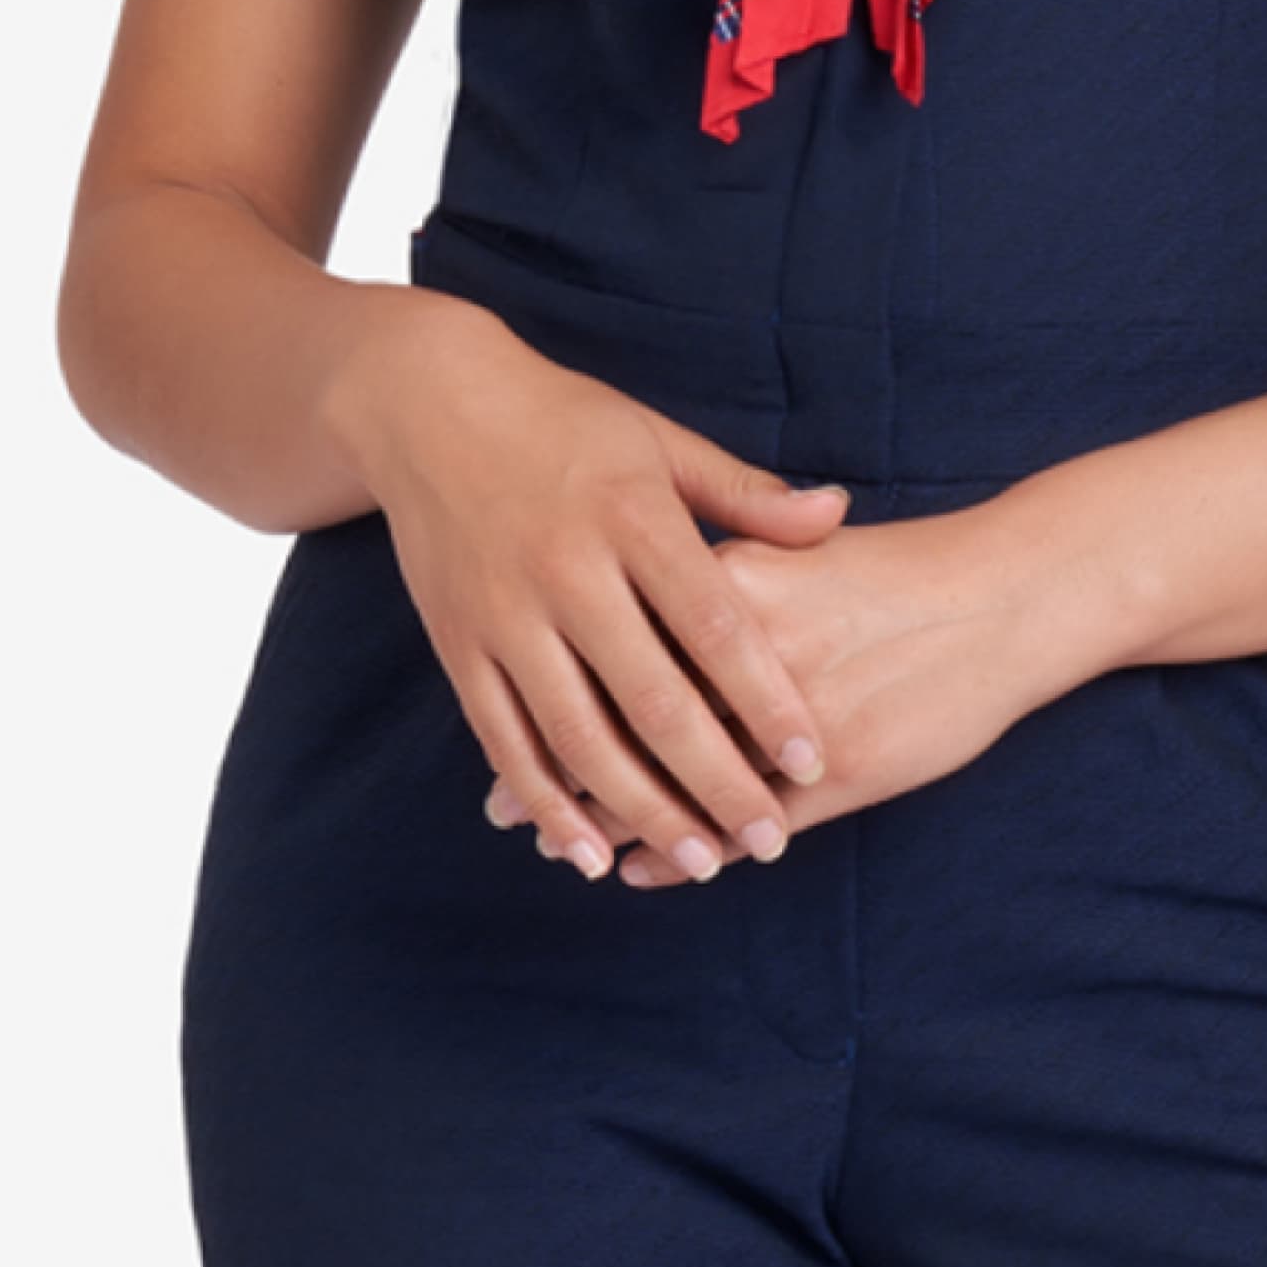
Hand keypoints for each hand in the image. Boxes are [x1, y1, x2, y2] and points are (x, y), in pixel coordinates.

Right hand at [324, 291, 852, 885]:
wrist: (429, 404)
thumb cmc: (566, 421)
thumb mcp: (660, 441)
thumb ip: (747, 495)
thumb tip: (838, 514)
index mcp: (632, 517)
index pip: (714, 626)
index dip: (766, 699)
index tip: (812, 760)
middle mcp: (568, 571)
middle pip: (653, 698)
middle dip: (716, 780)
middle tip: (769, 841)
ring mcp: (506, 614)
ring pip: (579, 735)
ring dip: (640, 809)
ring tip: (698, 862)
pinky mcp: (459, 644)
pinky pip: (504, 739)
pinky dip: (546, 801)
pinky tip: (587, 852)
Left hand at [553, 491, 1105, 888]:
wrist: (1005, 593)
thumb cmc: (894, 572)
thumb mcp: (796, 555)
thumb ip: (720, 577)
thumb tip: (633, 603)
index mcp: (738, 583)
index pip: (622, 643)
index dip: (557, 686)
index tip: (504, 710)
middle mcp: (757, 654)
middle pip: (633, 720)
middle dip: (563, 769)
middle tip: (500, 807)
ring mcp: (799, 719)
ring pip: (683, 782)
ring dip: (614, 820)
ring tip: (556, 845)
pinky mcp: (844, 771)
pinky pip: (748, 825)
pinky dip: (687, 853)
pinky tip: (638, 871)